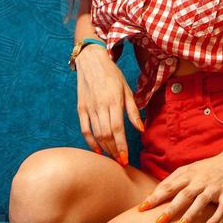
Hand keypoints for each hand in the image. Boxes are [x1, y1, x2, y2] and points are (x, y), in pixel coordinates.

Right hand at [75, 45, 143, 163]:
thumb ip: (133, 111)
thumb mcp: (127, 89)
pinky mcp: (81, 108)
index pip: (118, 129)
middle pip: (106, 135)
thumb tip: (141, 129)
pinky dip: (90, 142)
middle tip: (120, 161)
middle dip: (114, 151)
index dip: (122, 146)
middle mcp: (100, 105)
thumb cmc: (112, 74)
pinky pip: (84, 129)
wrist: (91, 61)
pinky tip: (97, 150)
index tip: (125, 159)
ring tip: (112, 157)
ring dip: (104, 148)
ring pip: (96, 134)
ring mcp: (89, 107)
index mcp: (114, 100)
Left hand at [136, 146, 222, 222]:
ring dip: (189, 215)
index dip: (155, 197)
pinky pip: (221, 209)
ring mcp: (214, 188)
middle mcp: (200, 181)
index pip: (168, 186)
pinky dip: (213, 220)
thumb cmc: (208, 168)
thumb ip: (173, 181)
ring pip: (200, 202)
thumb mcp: (189, 169)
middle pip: (183, 194)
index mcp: (188, 174)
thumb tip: (153, 194)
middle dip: (170, 208)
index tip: (141, 209)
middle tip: (157, 222)